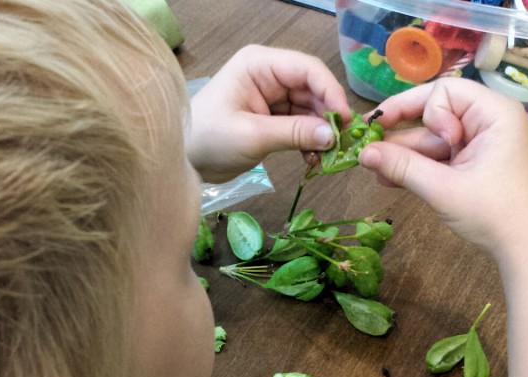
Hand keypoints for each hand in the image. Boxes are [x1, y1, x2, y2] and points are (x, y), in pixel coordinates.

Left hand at [186, 45, 350, 182]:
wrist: (182, 161)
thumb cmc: (207, 140)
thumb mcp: (252, 136)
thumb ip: (294, 133)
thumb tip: (333, 135)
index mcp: (258, 64)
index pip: (307, 69)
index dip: (330, 92)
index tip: (345, 120)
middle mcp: (268, 74)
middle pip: (312, 88)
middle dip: (327, 115)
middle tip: (340, 144)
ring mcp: (270, 95)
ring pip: (310, 108)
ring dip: (319, 132)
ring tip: (325, 156)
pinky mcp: (271, 116)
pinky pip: (300, 123)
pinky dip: (308, 140)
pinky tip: (311, 159)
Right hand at [359, 78, 527, 259]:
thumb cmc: (496, 214)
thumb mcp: (444, 189)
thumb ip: (402, 167)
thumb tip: (362, 153)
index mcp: (494, 113)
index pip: (445, 91)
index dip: (425, 111)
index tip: (430, 143)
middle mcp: (489, 122)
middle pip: (435, 114)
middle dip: (404, 135)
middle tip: (369, 149)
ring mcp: (481, 145)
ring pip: (433, 139)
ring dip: (405, 155)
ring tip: (374, 171)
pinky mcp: (475, 165)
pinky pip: (441, 157)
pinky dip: (419, 167)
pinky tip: (390, 178)